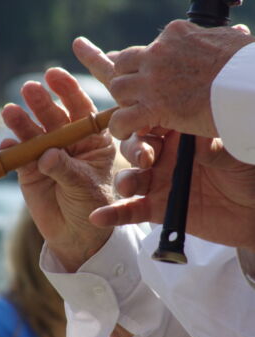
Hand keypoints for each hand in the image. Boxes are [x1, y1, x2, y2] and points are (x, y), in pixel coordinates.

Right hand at [0, 68, 115, 271]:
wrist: (76, 234)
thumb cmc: (90, 206)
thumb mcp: (85, 186)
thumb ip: (66, 169)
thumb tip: (46, 155)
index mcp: (92, 140)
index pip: (81, 110)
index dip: (68, 91)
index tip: (54, 75)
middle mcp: (68, 142)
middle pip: (54, 117)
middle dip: (42, 103)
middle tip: (30, 90)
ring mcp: (46, 154)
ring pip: (33, 133)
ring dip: (22, 122)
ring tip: (11, 112)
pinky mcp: (28, 170)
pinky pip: (19, 157)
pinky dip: (12, 151)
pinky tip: (7, 145)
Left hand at [73, 20, 254, 138]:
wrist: (250, 86)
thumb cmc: (244, 68)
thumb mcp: (230, 42)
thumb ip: (217, 40)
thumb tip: (234, 34)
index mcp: (174, 35)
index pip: (146, 48)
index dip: (143, 66)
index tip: (147, 78)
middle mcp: (158, 54)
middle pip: (123, 65)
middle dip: (127, 82)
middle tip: (137, 98)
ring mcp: (153, 80)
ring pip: (117, 89)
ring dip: (122, 103)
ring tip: (132, 115)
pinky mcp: (154, 107)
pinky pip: (121, 118)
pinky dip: (119, 128)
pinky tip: (125, 132)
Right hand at [90, 130, 254, 250]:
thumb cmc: (247, 172)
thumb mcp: (230, 149)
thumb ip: (206, 143)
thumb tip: (185, 132)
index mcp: (178, 135)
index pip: (150, 120)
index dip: (140, 117)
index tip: (140, 117)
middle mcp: (163, 156)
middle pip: (133, 146)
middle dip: (134, 149)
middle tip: (146, 156)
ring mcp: (158, 182)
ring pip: (129, 178)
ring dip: (124, 180)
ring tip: (127, 186)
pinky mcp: (157, 209)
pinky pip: (130, 211)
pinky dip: (114, 215)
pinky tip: (98, 217)